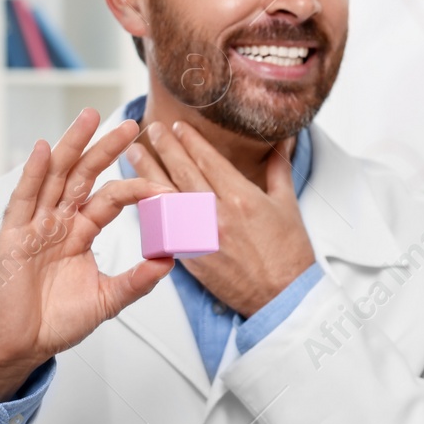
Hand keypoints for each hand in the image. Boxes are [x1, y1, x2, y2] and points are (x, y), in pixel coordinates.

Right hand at [0, 109, 176, 399]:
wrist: (21, 347)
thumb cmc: (56, 322)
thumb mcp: (107, 300)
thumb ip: (137, 281)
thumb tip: (170, 260)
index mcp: (79, 233)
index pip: (110, 199)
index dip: (136, 188)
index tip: (164, 186)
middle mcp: (58, 223)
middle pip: (83, 175)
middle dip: (105, 148)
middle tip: (131, 125)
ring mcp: (34, 226)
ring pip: (55, 177)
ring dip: (71, 146)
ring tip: (89, 118)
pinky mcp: (12, 237)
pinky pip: (23, 200)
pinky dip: (32, 174)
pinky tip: (43, 150)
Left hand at [131, 120, 315, 316]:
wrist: (282, 297)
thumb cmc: (288, 256)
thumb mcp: (287, 205)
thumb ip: (279, 168)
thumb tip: (283, 140)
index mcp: (241, 198)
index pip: (208, 159)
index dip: (189, 140)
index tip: (177, 126)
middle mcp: (216, 215)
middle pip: (184, 172)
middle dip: (165, 147)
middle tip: (151, 130)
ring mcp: (200, 237)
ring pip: (167, 197)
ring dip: (148, 173)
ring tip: (135, 155)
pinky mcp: (190, 257)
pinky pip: (165, 228)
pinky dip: (152, 209)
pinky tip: (140, 197)